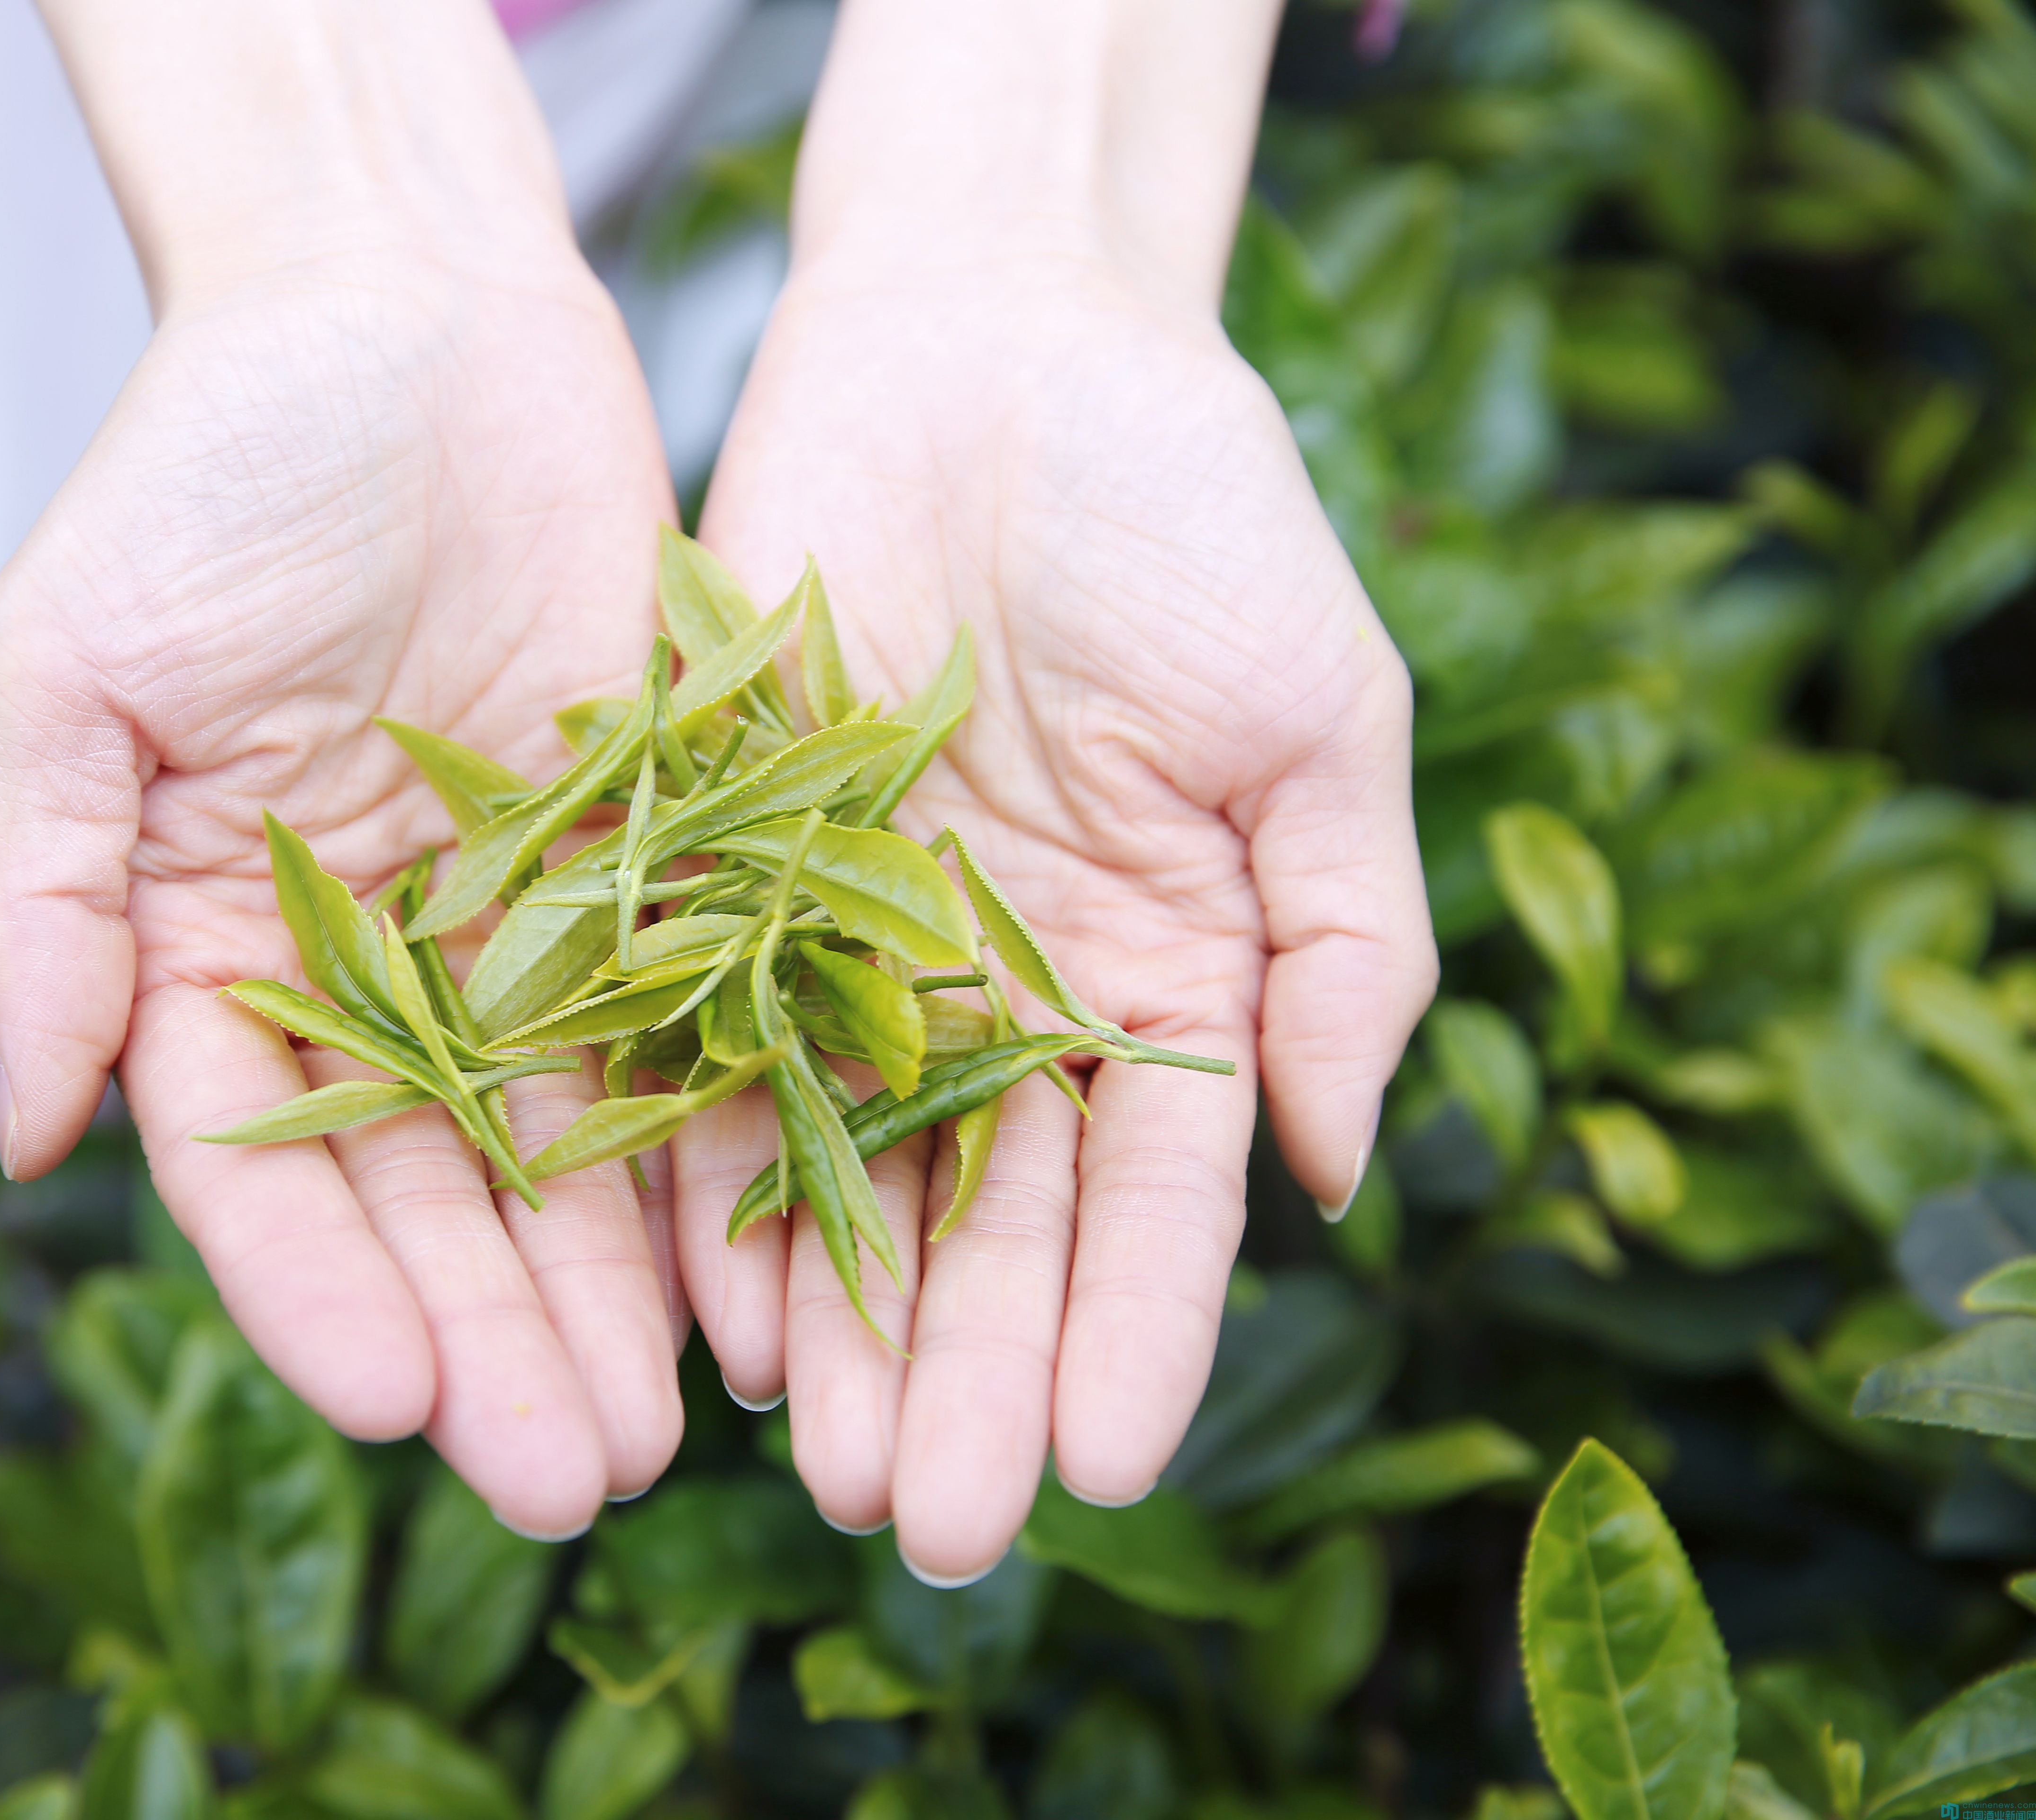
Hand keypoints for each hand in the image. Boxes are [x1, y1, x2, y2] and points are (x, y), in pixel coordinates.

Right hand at [0, 2, 685, 1538]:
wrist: (409, 314)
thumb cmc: (209, 467)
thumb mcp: (68, 666)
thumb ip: (33, 898)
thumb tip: (23, 1133)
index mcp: (200, 943)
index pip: (250, 1160)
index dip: (314, 1286)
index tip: (386, 1400)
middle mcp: (357, 968)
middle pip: (421, 1195)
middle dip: (489, 1341)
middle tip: (566, 1483)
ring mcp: (502, 930)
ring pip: (557, 1154)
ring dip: (604, 1300)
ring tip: (667, 1441)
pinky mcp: (640, 871)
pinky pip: (678, 1039)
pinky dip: (708, 1159)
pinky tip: (756, 1283)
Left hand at [671, 0, 1434, 1580]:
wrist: (997, 345)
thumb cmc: (1191, 514)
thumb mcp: (1319, 720)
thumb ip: (1338, 945)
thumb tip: (1348, 1173)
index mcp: (1159, 970)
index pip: (1151, 1199)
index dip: (1136, 1336)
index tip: (1108, 1469)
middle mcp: (1001, 988)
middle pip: (986, 1219)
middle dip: (965, 1374)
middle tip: (931, 1528)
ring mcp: (856, 942)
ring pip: (844, 1170)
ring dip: (834, 1324)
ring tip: (815, 1467)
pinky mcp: (725, 871)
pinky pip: (709, 1049)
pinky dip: (708, 1173)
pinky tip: (701, 1306)